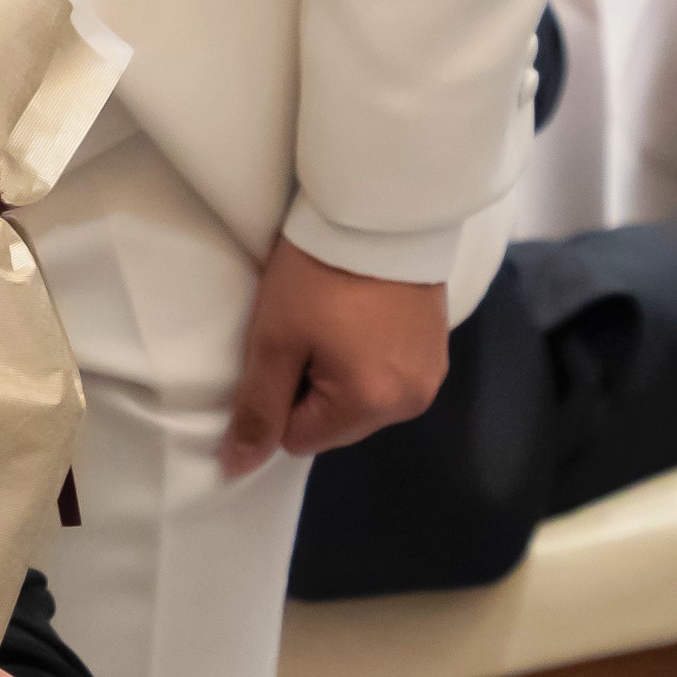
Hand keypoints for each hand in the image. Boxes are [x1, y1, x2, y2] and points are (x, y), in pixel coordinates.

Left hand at [221, 239, 448, 476]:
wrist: (380, 207)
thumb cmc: (317, 274)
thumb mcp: (274, 340)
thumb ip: (258, 409)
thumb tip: (238, 469)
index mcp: (371, 405)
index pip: (300, 438)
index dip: (281, 395)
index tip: (287, 345)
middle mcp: (412, 402)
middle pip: (335, 424)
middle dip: (313, 387)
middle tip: (311, 328)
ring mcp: (431, 374)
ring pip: (361, 401)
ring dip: (341, 373)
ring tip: (338, 318)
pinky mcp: (439, 348)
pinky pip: (388, 375)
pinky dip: (368, 356)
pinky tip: (363, 315)